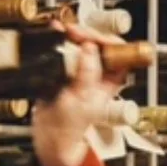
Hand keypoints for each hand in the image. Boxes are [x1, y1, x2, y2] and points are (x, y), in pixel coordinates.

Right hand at [31, 21, 127, 165]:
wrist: (48, 135)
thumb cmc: (70, 125)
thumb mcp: (82, 99)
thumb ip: (87, 73)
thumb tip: (90, 49)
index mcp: (111, 80)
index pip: (118, 51)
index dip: (107, 40)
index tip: (91, 37)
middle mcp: (98, 72)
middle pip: (99, 43)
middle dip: (87, 34)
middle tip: (73, 32)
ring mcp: (81, 69)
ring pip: (83, 44)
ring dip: (73, 35)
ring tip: (63, 30)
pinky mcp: (65, 68)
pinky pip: (66, 49)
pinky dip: (60, 40)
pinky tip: (55, 33)